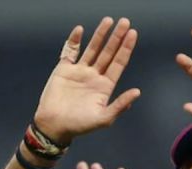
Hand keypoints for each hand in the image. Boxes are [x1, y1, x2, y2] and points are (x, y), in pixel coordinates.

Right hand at [33, 17, 140, 144]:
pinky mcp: (64, 69)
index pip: (118, 63)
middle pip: (108, 52)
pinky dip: (74, 40)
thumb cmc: (80, 125)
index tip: (132, 34)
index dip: (126, 48)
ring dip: (100, 35)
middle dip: (116, 37)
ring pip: (92, 49)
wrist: (54, 125)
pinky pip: (70, 51)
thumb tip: (137, 92)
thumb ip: (120, 105)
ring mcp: (79, 71)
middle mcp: (94, 76)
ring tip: (108, 21)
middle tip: (125, 21)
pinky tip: (80, 30)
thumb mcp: (104, 118)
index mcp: (105, 86)